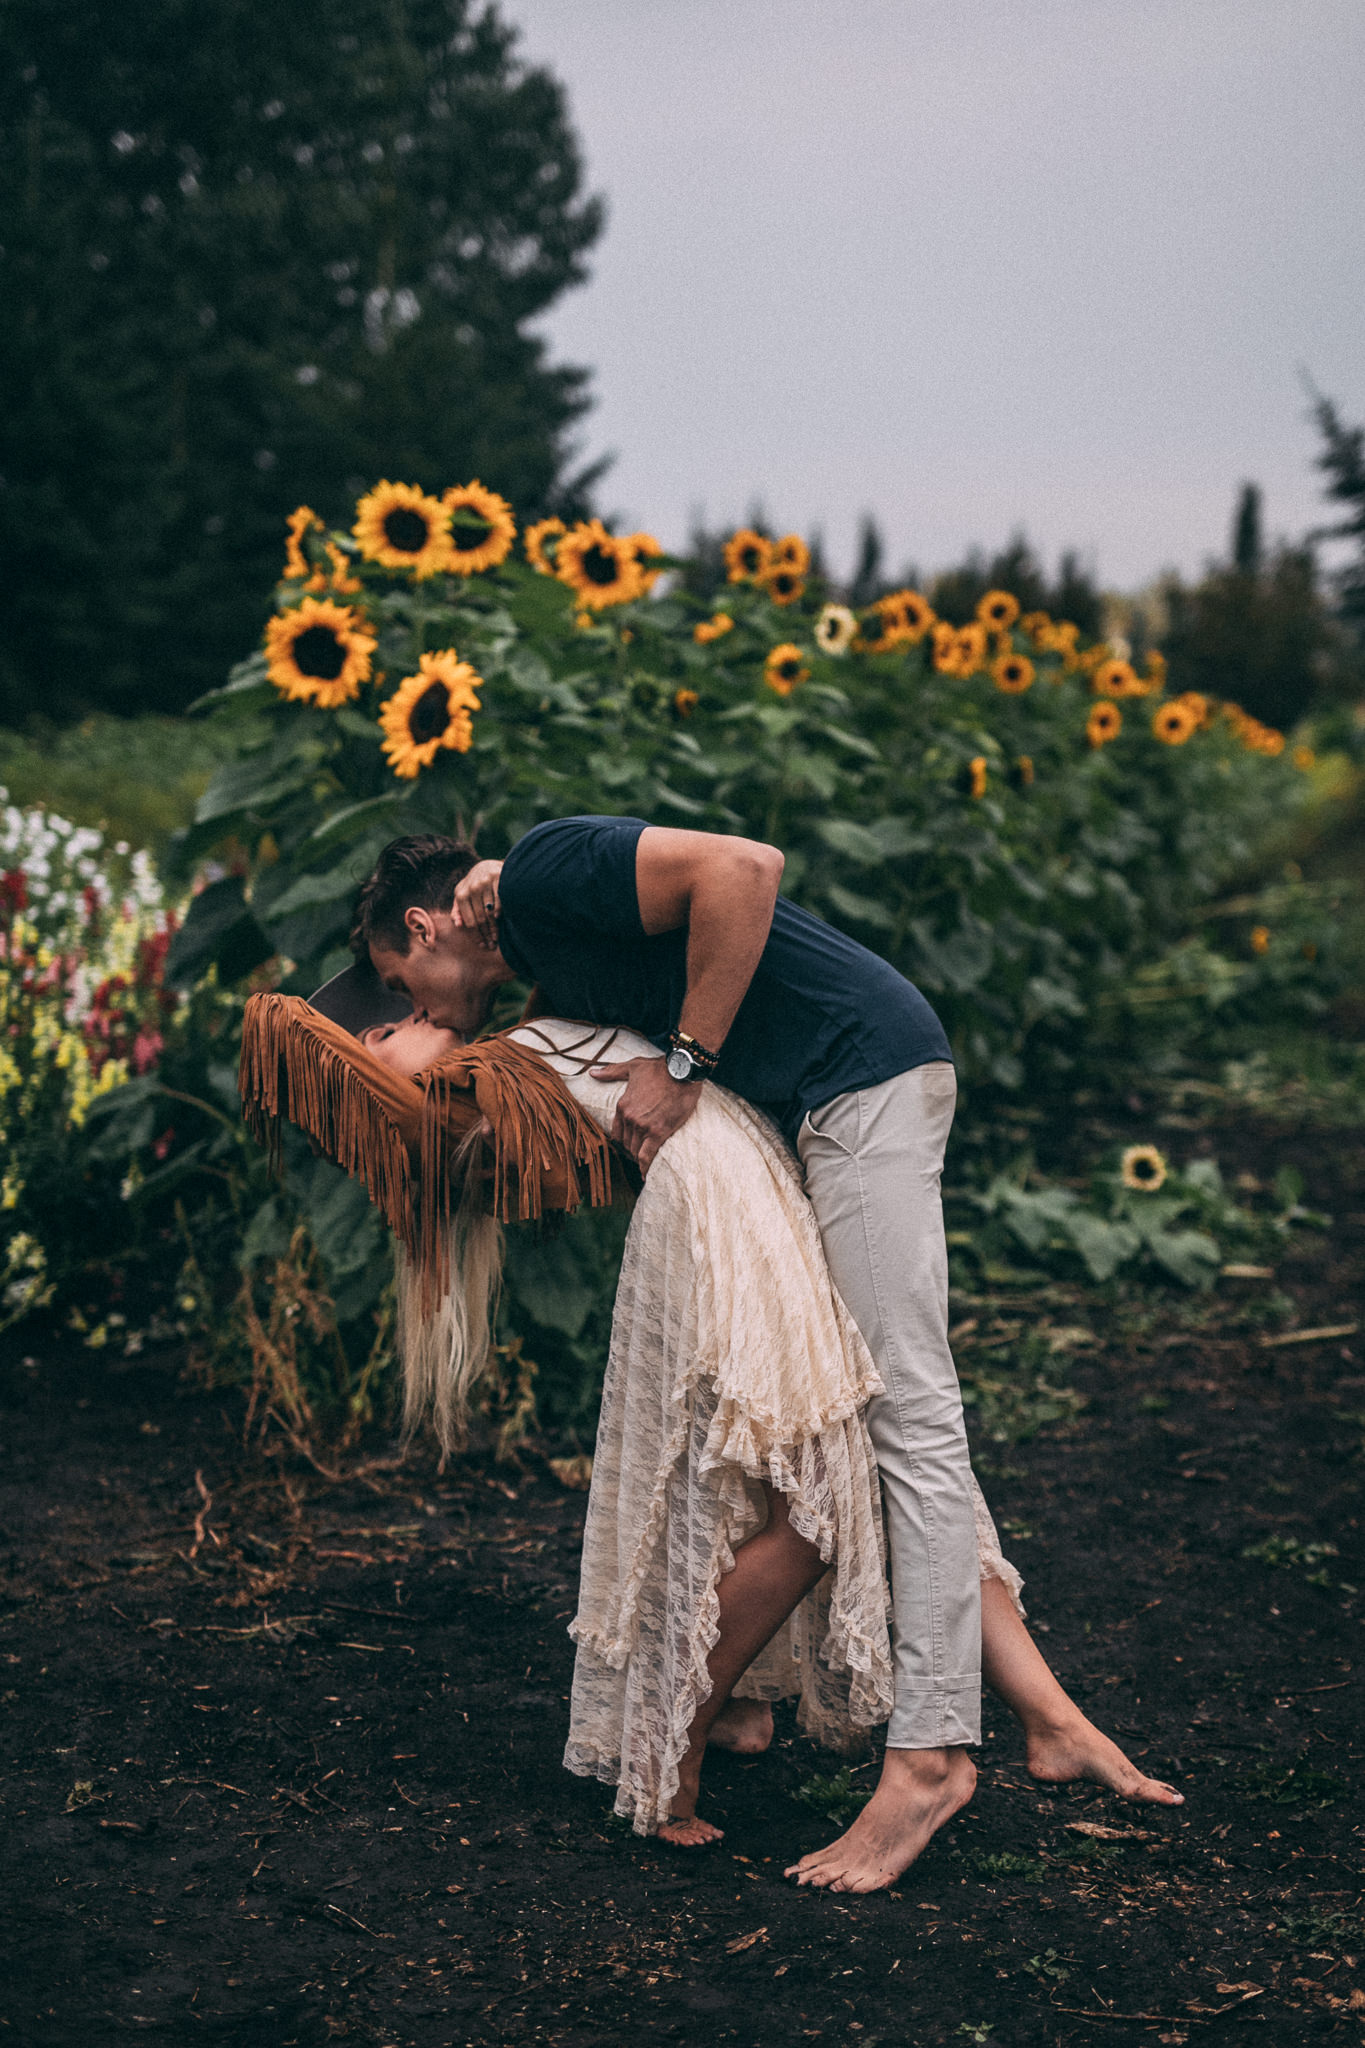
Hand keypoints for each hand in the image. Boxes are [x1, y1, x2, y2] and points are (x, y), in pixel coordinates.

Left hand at [451, 859, 503, 948]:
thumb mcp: (462, 896)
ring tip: (496, 938)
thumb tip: (457, 924)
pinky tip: (499, 920)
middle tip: (491, 945)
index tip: (482, 945)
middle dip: (486, 934)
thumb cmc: (472, 887)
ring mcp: (485, 882)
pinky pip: (500, 900)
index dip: (476, 935)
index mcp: (461, 894)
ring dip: (494, 928)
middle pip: (480, 918)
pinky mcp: (498, 877)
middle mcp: (472, 887)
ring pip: (490, 912)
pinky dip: (500, 911)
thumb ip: (458, 911)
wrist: (486, 867)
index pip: (469, 921)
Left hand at [589, 1056, 702, 1173]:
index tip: (630, 1142)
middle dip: (632, 1148)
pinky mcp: (659, 1132)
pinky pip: (647, 1156)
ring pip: (635, 1151)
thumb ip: (611, 1071)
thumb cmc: (659, 1068)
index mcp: (622, 1106)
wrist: (682, 1071)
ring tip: (646, 1160)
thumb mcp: (632, 1066)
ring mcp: (643, 1126)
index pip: (616, 1133)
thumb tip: (592, 1073)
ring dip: (640, 1156)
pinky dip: (645, 1167)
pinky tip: (645, 1174)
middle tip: (642, 1150)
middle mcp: (630, 1118)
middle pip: (626, 1144)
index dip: (623, 1139)